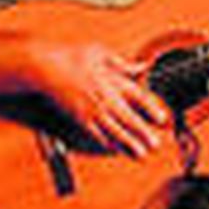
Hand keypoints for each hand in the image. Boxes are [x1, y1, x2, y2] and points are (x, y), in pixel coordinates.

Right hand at [25, 43, 171, 156]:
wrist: (45, 67)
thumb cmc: (72, 57)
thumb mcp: (99, 52)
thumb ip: (122, 63)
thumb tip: (142, 66)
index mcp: (113, 80)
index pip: (139, 96)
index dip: (152, 109)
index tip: (163, 119)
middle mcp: (105, 97)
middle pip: (129, 118)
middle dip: (144, 134)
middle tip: (156, 145)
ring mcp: (92, 110)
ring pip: (114, 131)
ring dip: (129, 144)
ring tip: (142, 155)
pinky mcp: (79, 118)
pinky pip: (95, 134)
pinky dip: (106, 143)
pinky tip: (116, 150)